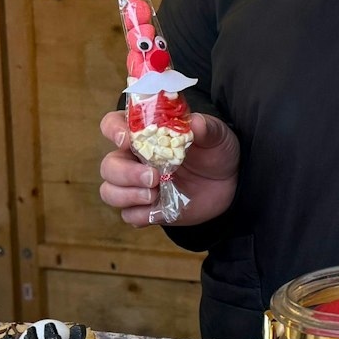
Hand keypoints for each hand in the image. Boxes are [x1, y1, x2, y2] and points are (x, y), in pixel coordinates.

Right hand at [99, 111, 238, 227]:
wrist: (230, 183)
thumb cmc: (216, 151)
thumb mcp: (217, 134)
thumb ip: (206, 128)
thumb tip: (195, 123)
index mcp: (146, 134)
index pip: (113, 125)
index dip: (113, 130)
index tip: (127, 140)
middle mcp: (135, 159)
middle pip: (109, 165)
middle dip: (125, 173)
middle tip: (154, 177)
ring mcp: (138, 185)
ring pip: (110, 191)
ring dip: (127, 195)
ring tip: (154, 194)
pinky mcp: (147, 209)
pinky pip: (129, 215)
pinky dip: (140, 214)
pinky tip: (159, 209)